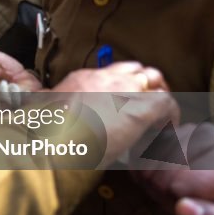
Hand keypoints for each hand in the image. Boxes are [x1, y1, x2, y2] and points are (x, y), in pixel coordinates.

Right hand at [49, 63, 177, 165]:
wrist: (51, 145)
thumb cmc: (44, 137)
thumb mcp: (43, 116)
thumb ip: (53, 112)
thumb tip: (48, 120)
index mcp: (81, 79)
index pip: (112, 73)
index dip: (122, 88)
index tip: (123, 105)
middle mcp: (104, 77)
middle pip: (136, 69)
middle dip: (145, 86)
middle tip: (148, 108)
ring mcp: (124, 89)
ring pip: (154, 80)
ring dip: (158, 98)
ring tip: (159, 119)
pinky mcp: (140, 106)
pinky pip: (167, 103)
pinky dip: (170, 116)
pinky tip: (166, 131)